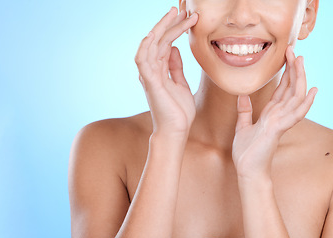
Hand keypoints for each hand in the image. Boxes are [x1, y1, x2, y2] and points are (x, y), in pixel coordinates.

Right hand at [134, 7, 198, 136]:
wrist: (177, 131)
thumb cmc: (178, 111)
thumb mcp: (180, 84)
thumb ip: (175, 67)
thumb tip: (173, 49)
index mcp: (160, 70)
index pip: (165, 43)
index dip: (176, 29)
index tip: (189, 18)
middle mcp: (152, 70)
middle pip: (159, 40)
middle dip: (170, 24)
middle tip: (183, 10)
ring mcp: (150, 75)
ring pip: (151, 45)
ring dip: (161, 28)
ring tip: (173, 14)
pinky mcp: (150, 83)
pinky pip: (143, 61)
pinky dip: (147, 46)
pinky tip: (154, 34)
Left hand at [232, 46, 317, 179]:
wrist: (247, 170)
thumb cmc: (247, 152)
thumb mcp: (242, 127)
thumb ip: (244, 111)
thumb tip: (242, 96)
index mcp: (271, 113)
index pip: (282, 89)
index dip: (286, 73)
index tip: (288, 56)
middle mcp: (279, 115)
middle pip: (291, 88)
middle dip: (294, 69)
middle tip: (295, 51)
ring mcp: (281, 122)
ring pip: (295, 96)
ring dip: (299, 78)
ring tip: (301, 61)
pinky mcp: (278, 129)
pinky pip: (295, 114)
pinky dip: (305, 103)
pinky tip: (312, 91)